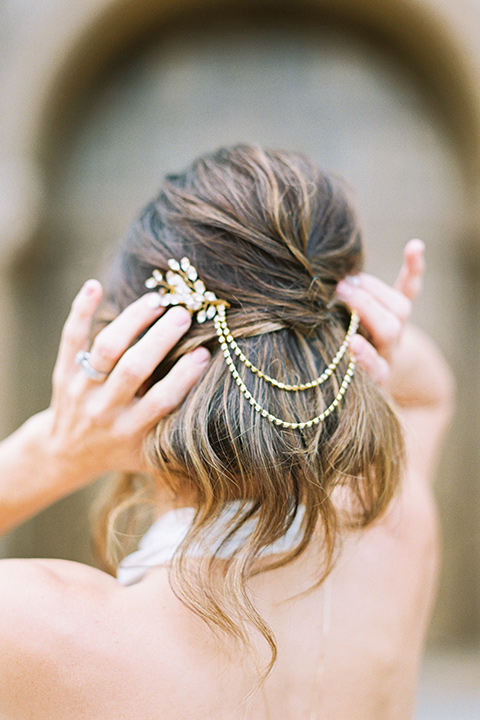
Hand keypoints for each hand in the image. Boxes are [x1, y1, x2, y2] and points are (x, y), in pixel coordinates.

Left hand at [44, 280, 209, 485]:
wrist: (65, 455)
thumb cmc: (121, 451)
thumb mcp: (150, 456)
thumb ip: (179, 443)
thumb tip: (227, 423)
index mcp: (131, 430)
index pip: (160, 401)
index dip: (183, 377)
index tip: (205, 353)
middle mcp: (105, 409)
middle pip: (133, 369)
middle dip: (160, 339)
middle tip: (183, 314)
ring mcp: (82, 389)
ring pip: (106, 349)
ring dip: (132, 321)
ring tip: (156, 301)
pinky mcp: (65, 371)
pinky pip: (72, 338)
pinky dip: (81, 310)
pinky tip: (95, 285)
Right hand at [335, 239, 424, 385]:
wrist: (381, 365)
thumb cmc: (344, 367)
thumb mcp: (337, 373)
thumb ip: (326, 358)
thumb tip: (293, 324)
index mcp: (377, 371)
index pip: (376, 367)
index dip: (367, 356)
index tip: (354, 343)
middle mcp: (390, 348)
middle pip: (389, 328)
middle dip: (365, 306)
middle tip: (338, 290)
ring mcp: (399, 326)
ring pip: (398, 307)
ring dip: (374, 288)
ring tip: (349, 278)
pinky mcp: (401, 308)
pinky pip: (410, 287)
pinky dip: (413, 267)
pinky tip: (414, 246)